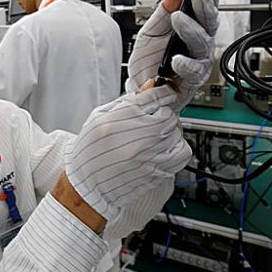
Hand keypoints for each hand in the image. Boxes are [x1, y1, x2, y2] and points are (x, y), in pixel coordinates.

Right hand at [64, 85, 190, 222]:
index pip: (153, 97)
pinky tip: (164, 146)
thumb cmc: (89, 151)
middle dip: (161, 113)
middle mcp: (137, 138)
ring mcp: (150, 156)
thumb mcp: (99, 117)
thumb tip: (148, 86)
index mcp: (119, 121)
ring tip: (154, 134)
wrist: (88, 185)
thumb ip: (126, 101)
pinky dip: (177, 146)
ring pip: (177, 132)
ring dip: (168, 130)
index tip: (163, 93)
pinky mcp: (159, 171)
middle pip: (168, 114)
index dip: (161, 92)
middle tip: (151, 118)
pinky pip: (183, 152)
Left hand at [126, 0, 219, 111]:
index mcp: (191, 30)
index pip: (204, 9)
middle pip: (209, 23)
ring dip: (191, 30)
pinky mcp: (192, 81)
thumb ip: (161, 14)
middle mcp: (198, 45)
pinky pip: (193, 71)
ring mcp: (198, 62)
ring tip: (178, 19)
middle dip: (204, 5)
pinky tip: (176, 58)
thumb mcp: (149, 33)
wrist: (140, 92)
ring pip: (202, 44)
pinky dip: (184, 64)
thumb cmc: (148, 64)